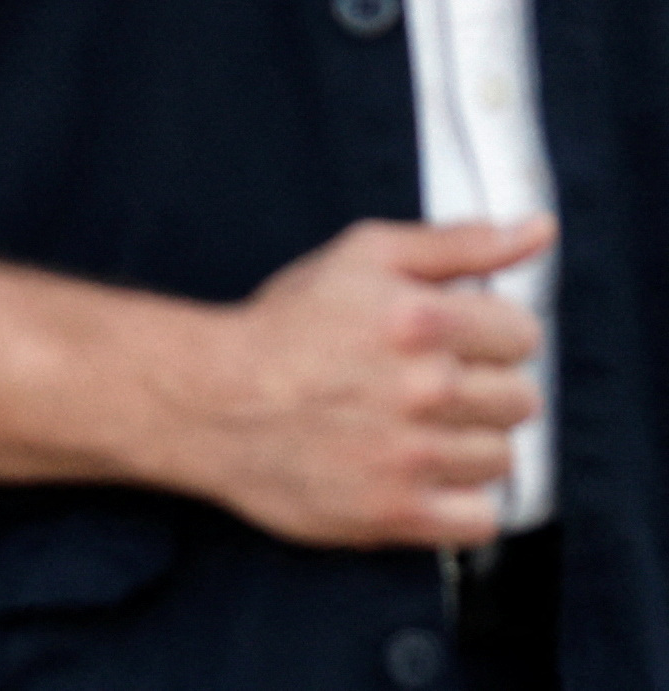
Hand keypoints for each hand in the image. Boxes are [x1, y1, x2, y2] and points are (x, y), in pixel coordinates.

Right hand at [159, 215, 549, 548]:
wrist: (211, 400)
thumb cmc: (285, 328)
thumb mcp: (363, 256)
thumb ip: (459, 243)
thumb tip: (539, 230)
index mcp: (420, 319)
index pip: (523, 335)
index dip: (488, 335)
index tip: (452, 342)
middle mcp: (422, 388)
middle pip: (521, 399)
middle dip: (479, 389)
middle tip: (424, 386)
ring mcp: (413, 455)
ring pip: (502, 457)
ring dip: (465, 444)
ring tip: (412, 428)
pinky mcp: (399, 512)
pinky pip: (482, 518)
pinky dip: (459, 502)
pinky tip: (418, 473)